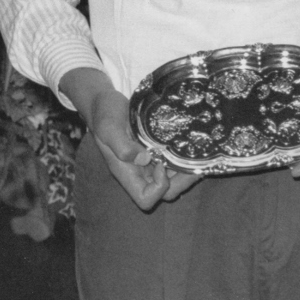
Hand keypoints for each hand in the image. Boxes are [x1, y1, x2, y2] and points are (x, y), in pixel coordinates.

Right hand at [61, 68, 198, 209]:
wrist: (104, 101)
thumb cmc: (104, 114)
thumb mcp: (108, 128)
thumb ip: (122, 146)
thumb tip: (144, 159)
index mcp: (126, 172)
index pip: (145, 198)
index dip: (159, 188)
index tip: (161, 164)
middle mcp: (139, 172)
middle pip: (164, 193)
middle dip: (182, 181)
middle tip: (191, 162)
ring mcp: (148, 163)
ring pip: (173, 180)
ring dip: (186, 171)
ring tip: (195, 156)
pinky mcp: (156, 152)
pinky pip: (173, 164)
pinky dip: (183, 160)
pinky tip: (190, 147)